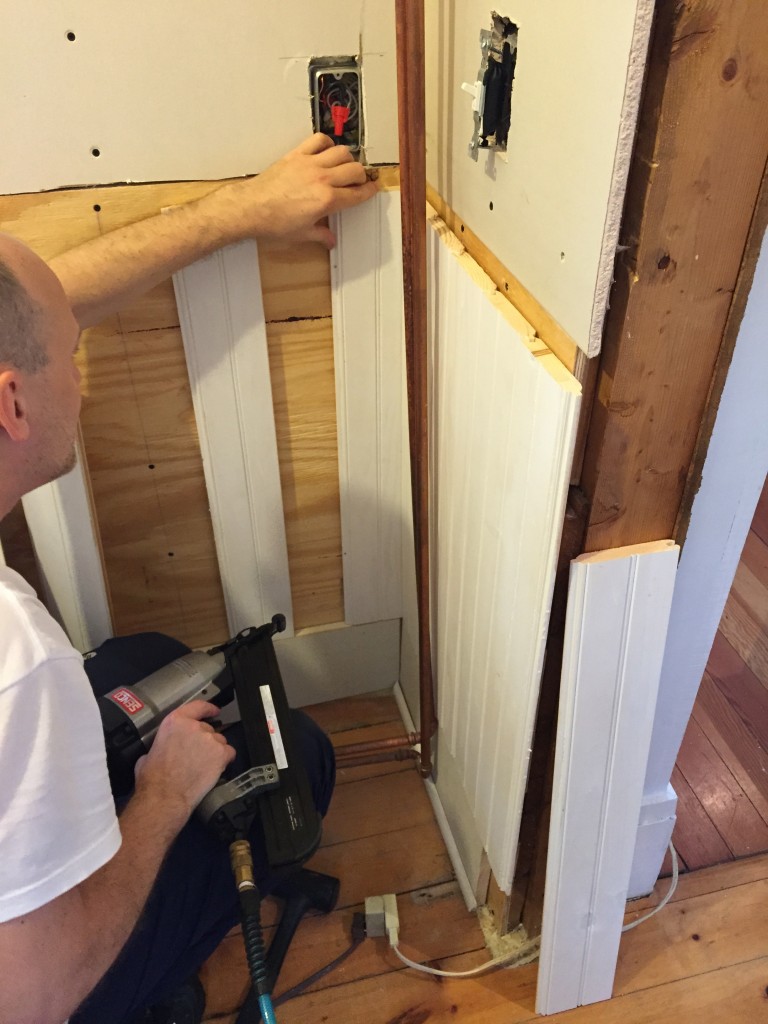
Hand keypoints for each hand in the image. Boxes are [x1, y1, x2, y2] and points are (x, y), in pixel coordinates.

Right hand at [134, 701, 234, 821]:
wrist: (164, 796)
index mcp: (175, 722)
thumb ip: (162, 743)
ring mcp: (209, 739)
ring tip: (203, 766)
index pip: (197, 707)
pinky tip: (215, 769)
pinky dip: (225, 760)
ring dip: (214, 751)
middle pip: (207, 729)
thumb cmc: (154, 778)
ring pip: (219, 741)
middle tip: (196, 756)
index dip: (208, 709)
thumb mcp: (149, 752)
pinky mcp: (221, 754)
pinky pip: (229, 753)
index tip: (214, 711)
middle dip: (204, 741)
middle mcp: (194, 727)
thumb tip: (165, 748)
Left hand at [208, 134, 379, 248]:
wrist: (251, 208)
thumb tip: (329, 239)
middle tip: (359, 181)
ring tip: (345, 166)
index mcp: (327, 201)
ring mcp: (310, 164)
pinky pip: (318, 140)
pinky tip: (326, 151)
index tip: (372, 189)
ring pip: (341, 151)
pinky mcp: (297, 155)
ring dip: (347, 158)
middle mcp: (322, 179)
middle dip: (361, 176)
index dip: (369, 192)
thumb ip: (320, 234)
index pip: (357, 194)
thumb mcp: (301, 234)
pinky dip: (327, 143)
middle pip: (355, 169)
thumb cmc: (273, 222)